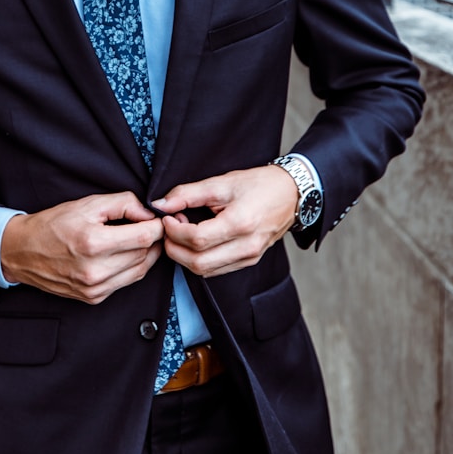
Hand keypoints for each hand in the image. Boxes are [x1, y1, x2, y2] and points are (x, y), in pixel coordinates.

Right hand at [0, 192, 163, 303]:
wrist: (23, 252)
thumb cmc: (53, 224)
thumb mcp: (88, 203)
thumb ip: (124, 203)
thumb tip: (149, 214)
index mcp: (93, 243)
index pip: (144, 236)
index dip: (157, 225)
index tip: (156, 218)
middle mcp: (95, 270)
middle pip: (145, 254)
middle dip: (152, 238)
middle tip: (148, 225)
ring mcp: (95, 288)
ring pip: (140, 270)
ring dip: (145, 254)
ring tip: (138, 238)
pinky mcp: (93, 298)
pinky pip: (126, 282)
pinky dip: (131, 267)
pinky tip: (123, 254)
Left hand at [151, 166, 296, 276]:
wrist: (291, 194)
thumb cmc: (258, 185)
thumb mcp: (222, 182)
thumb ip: (188, 194)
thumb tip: (161, 204)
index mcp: (240, 223)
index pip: (197, 239)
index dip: (174, 231)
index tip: (167, 218)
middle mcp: (246, 246)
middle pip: (198, 262)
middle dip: (175, 248)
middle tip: (170, 228)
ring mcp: (249, 257)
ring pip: (205, 271)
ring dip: (185, 256)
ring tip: (183, 232)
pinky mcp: (249, 261)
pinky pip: (216, 270)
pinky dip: (199, 259)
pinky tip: (197, 241)